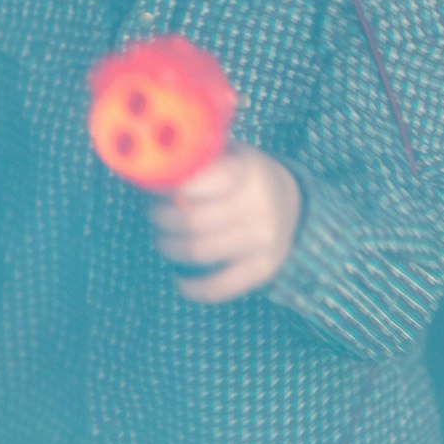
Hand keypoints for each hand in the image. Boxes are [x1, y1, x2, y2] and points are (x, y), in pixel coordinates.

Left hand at [148, 141, 301, 303]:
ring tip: (164, 239)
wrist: (292, 202)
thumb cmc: (242, 176)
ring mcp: (263, 238)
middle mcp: (258, 204)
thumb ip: (195, 161)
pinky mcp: (264, 268)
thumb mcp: (226, 154)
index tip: (156, 188)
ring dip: (170, 247)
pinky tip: (181, 281)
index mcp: (244, 171)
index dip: (168, 189)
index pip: (198, 182)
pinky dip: (194, 288)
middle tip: (154, 215)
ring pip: (199, 251)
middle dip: (162, 219)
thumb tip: (152, 176)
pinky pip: (220, 287)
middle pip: (191, 220)